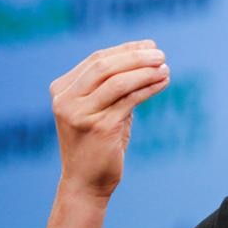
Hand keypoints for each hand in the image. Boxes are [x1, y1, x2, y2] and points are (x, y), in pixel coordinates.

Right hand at [49, 39, 169, 199]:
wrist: (86, 182)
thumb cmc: (97, 142)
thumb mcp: (100, 107)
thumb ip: (113, 83)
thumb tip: (147, 54)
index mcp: (62, 89)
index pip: (97, 59)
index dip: (126, 49)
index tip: (150, 45)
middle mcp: (66, 99)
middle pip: (105, 66)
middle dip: (136, 56)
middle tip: (161, 54)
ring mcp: (80, 114)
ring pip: (118, 81)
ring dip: (145, 71)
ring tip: (166, 67)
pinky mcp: (99, 127)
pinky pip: (130, 100)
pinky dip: (149, 88)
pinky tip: (163, 82)